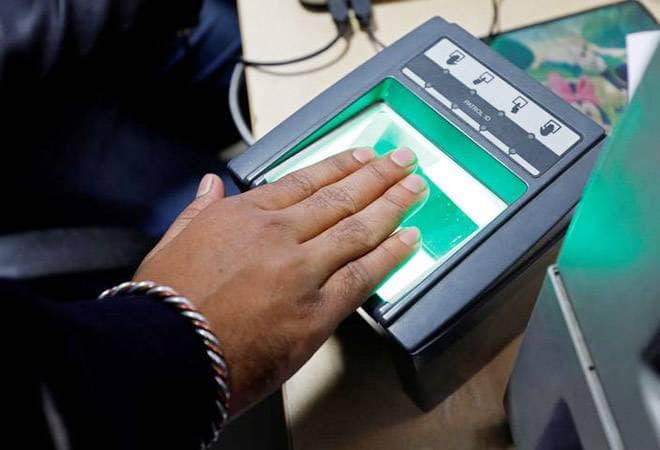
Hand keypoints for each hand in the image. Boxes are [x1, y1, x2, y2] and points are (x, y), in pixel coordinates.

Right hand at [134, 147, 427, 414]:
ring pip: (358, 229)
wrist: (166, 355)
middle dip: (378, 176)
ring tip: (415, 189)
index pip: (305, 181)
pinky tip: (409, 239)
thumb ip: (198, 211)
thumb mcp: (171, 243)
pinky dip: (390, 255)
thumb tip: (209, 185)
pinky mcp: (316, 311)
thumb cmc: (164, 304)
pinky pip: (362, 277)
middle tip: (403, 160)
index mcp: (245, 215)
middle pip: (340, 198)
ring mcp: (301, 271)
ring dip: (392, 205)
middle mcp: (278, 235)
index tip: (363, 156)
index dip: (340, 166)